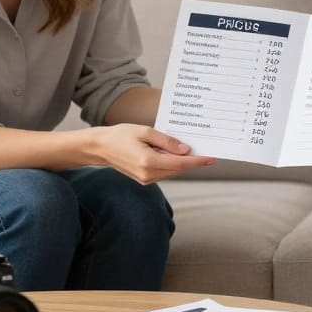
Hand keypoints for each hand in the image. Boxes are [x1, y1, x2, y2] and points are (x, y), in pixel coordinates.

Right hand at [89, 124, 215, 183]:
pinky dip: (172, 164)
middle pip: (178, 169)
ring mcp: (145, 179)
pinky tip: (176, 154)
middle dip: (193, 161)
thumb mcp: (145, 131)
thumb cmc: (120, 136)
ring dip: (183, 163)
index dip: (198, 161)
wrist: (100, 148)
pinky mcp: (143, 179)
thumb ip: (166, 141)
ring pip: (172, 171)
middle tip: (207, 152)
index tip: (211, 158)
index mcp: (149, 162)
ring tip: (194, 151)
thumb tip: (185, 150)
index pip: (180, 163)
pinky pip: (164, 172)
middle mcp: (148, 174)